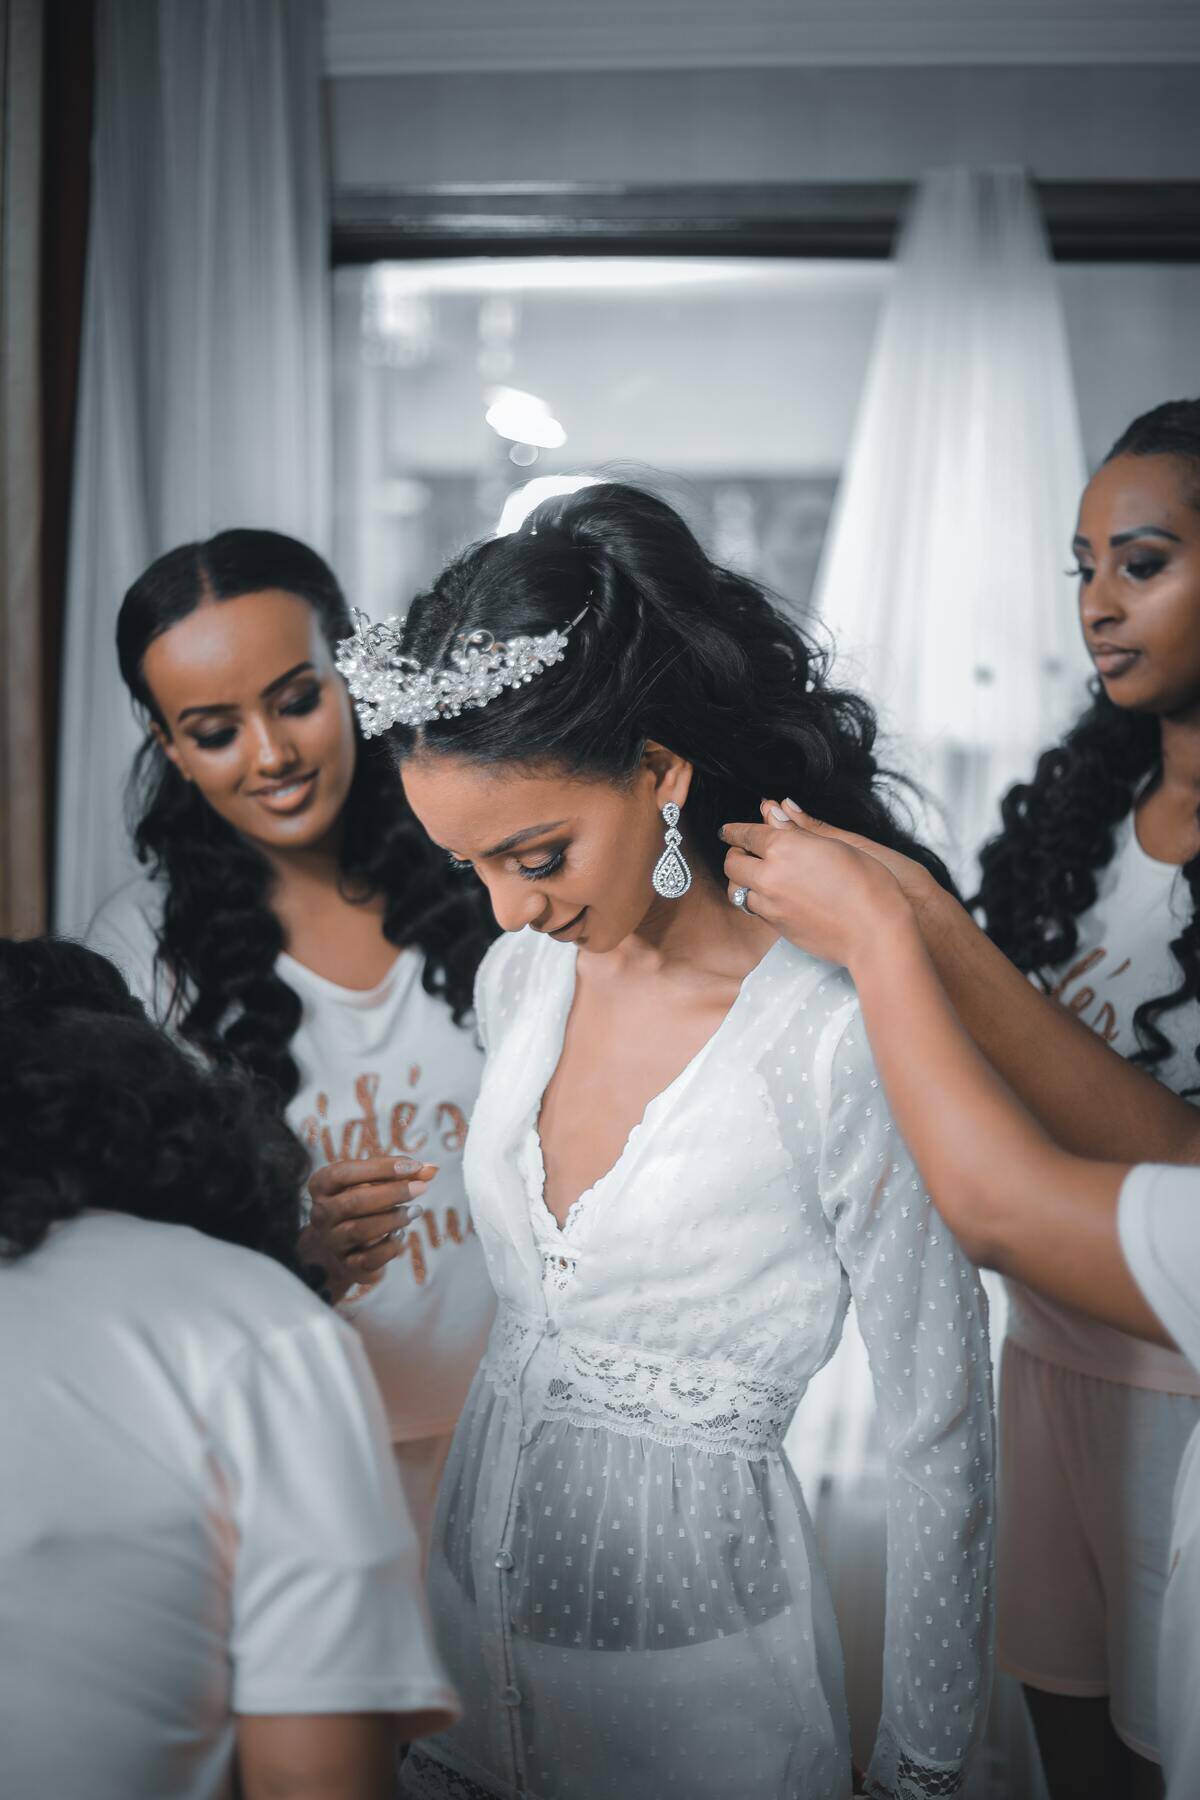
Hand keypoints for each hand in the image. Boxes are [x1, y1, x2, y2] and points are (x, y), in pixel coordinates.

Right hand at [301, 1154, 435, 1303]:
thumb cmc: (363, 1203)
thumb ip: (402, 1173)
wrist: (342, 1247)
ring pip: (360, 1230)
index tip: (414, 1166)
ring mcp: (331, 1242)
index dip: (380, 1168)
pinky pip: (370, 1258)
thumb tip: (432, 1169)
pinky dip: (392, 1245)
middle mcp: (320, 1214)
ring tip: (415, 1211)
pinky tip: (402, 1233)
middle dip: (392, 1193)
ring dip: (394, 1218)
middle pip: (354, 1202)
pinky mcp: (347, 1266)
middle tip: (421, 1188)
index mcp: (321, 1186)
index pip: (344, 1172)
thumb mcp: (377, 1182)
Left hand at [720, 800, 914, 970]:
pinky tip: (774, 896)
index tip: (728, 830)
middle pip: (732, 863)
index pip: (747, 834)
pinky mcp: (778, 928)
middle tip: (746, 851)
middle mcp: (770, 876)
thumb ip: (801, 830)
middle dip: (735, 854)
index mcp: (784, 848)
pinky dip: (756, 899)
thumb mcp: (839, 845)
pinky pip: (755, 909)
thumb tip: (776, 810)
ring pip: (738, 890)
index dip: (735, 830)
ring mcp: (771, 905)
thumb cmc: (868, 884)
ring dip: (742, 880)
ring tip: (757, 875)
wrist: (875, 934)